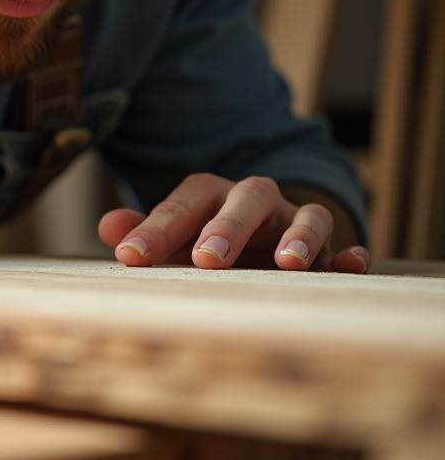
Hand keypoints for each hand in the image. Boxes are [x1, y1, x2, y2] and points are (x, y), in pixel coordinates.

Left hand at [97, 173, 369, 273]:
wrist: (257, 234)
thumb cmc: (204, 238)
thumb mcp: (172, 236)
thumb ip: (142, 232)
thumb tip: (107, 228)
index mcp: (208, 195)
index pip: (181, 206)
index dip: (155, 230)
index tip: (130, 257)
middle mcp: (252, 202)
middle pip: (245, 199)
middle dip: (227, 227)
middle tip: (206, 258)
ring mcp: (292, 222)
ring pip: (305, 215)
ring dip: (299, 237)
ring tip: (288, 263)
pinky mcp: (328, 248)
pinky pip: (345, 244)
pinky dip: (349, 254)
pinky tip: (352, 264)